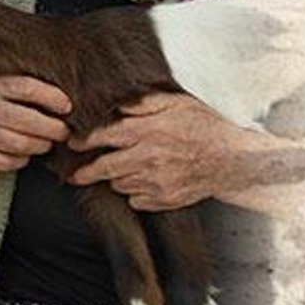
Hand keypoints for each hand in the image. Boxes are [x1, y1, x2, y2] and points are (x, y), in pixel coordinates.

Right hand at [0, 75, 71, 171]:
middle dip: (56, 129)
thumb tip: (59, 95)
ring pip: (25, 145)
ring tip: (46, 142)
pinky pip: (11, 162)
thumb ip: (15, 84)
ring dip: (42, 145)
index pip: (30, 89)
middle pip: (33, 122)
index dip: (54, 98)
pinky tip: (24, 152)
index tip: (67, 106)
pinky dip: (23, 159)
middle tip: (63, 130)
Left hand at [69, 92, 240, 210]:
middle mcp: (147, 157)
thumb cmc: (204, 126)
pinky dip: (135, 193)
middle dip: (85, 172)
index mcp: (148, 131)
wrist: (232, 159)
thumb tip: (116, 105)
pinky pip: (136, 200)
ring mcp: (155, 182)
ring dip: (115, 178)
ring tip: (120, 170)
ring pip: (119, 184)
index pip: (105, 136)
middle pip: (104, 168)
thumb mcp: (176, 103)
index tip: (72, 142)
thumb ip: (143, 103)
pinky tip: (143, 182)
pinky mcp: (163, 199)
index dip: (83, 140)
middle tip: (75, 175)